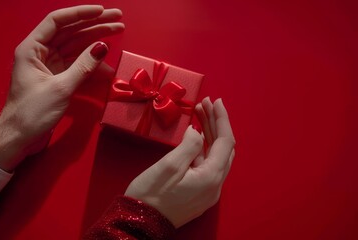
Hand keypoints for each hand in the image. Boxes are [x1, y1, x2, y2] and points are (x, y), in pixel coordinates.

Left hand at [0, 5, 123, 171]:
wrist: (19, 138)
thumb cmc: (32, 112)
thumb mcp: (60, 88)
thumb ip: (83, 66)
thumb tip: (102, 46)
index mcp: (32, 48)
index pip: (57, 21)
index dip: (80, 14)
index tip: (102, 12)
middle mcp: (40, 52)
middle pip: (70, 31)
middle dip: (94, 25)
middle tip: (117, 19)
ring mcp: (49, 65)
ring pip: (75, 46)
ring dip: (95, 40)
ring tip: (117, 32)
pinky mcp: (57, 78)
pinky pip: (76, 64)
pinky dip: (91, 62)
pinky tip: (107, 61)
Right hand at [125, 97, 235, 227]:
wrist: (141, 224)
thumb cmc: (151, 194)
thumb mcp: (169, 166)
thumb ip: (188, 145)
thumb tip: (197, 131)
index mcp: (211, 177)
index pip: (225, 142)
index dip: (221, 119)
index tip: (215, 100)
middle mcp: (215, 185)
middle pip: (223, 148)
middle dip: (216, 124)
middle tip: (204, 104)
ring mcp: (208, 191)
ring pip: (215, 156)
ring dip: (210, 134)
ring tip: (200, 114)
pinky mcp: (199, 194)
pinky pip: (208, 166)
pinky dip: (203, 148)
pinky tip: (195, 137)